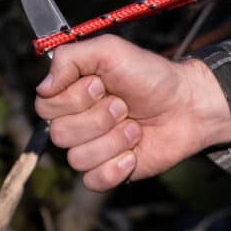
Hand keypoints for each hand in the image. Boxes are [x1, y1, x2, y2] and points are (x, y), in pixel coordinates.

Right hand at [34, 35, 230, 191]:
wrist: (188, 105)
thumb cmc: (151, 76)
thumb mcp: (110, 50)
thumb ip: (70, 58)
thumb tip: (42, 87)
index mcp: (71, 95)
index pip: (45, 106)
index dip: (75, 98)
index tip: (102, 85)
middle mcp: (77, 123)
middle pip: (60, 134)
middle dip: (100, 118)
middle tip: (124, 106)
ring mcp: (92, 148)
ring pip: (77, 158)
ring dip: (114, 140)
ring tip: (135, 127)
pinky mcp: (109, 171)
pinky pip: (93, 180)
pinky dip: (116, 167)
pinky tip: (134, 153)